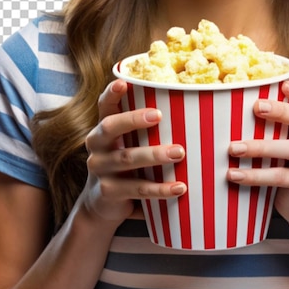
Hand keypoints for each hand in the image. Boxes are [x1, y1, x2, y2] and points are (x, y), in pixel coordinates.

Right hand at [79, 79, 186, 223]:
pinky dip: (160, 189)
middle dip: (134, 119)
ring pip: (127, 158)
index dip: (111, 93)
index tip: (123, 82)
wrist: (101, 206)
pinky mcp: (108, 192)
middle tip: (159, 115)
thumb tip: (191, 107)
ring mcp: (100, 169)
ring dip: (154, 155)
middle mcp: (96, 145)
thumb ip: (145, 130)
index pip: (104, 106)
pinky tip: (179, 187)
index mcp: (103, 128)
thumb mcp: (128, 144)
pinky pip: (137, 189)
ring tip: (179, 152)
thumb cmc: (125, 165)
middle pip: (110, 127)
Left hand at [226, 80, 288, 223]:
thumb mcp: (281, 139)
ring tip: (233, 148)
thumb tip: (228, 102)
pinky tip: (234, 175)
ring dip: (260, 147)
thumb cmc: (282, 161)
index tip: (284, 84)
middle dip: (281, 111)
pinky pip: (279, 177)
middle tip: (256, 107)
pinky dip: (255, 175)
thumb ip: (268, 124)